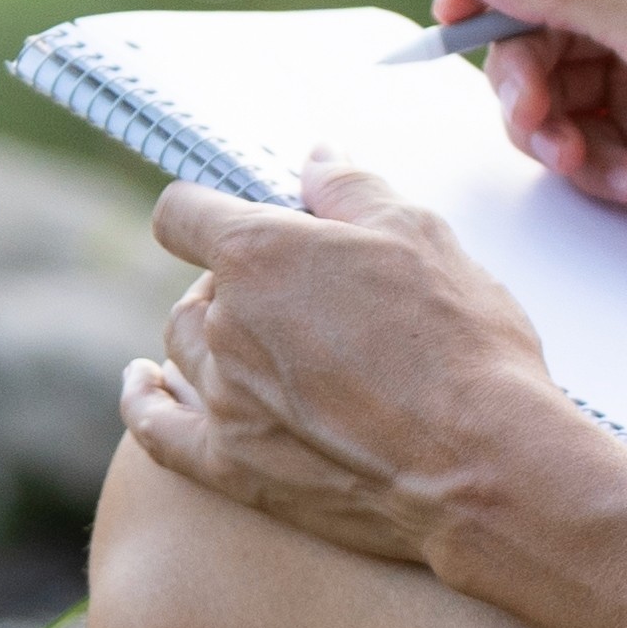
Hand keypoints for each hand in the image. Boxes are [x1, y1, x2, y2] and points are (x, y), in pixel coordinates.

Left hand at [116, 166, 605, 574]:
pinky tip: (142, 384)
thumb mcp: (419, 234)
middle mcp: (226, 326)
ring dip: (211, 336)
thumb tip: (314, 161)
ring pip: (184, 350)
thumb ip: (351, 188)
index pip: (183, 213)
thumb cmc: (461, 344)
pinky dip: (144, 402)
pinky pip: (158, 430)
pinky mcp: (234, 466)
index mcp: (259, 255)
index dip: (206, 209)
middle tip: (300, 295)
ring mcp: (224, 401)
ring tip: (256, 337)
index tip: (234, 218)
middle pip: (196, 290)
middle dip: (235, 282)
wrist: (484, 464)